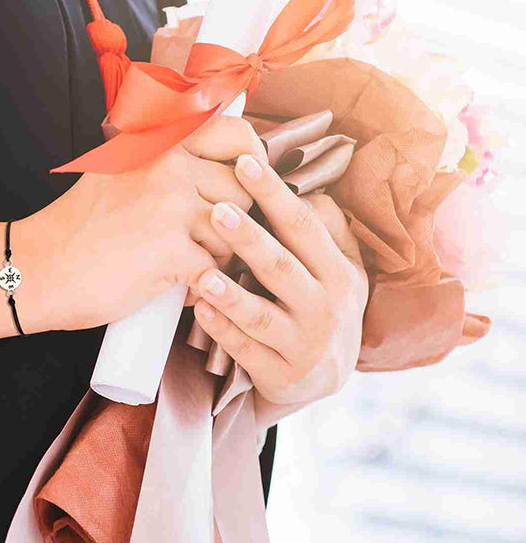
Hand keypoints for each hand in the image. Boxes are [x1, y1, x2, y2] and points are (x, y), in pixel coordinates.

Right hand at [16, 116, 262, 332]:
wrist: (40, 267)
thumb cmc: (80, 223)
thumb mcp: (118, 165)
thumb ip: (163, 153)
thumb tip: (220, 148)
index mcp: (158, 142)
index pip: (235, 135)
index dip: (253, 159)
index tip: (248, 179)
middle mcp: (168, 166)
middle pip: (242, 191)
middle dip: (232, 219)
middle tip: (203, 235)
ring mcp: (170, 207)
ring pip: (233, 233)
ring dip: (215, 254)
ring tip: (181, 262)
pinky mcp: (171, 252)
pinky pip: (215, 269)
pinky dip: (201, 285)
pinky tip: (176, 285)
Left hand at [189, 151, 368, 403]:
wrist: (325, 380)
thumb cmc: (323, 307)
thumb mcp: (341, 270)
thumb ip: (328, 230)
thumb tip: (310, 190)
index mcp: (338, 273)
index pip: (303, 226)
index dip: (274, 194)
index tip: (244, 162)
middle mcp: (325, 308)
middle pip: (281, 268)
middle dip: (249, 238)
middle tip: (217, 209)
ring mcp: (302, 345)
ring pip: (261, 316)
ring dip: (232, 295)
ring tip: (204, 272)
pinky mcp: (279, 375)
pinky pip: (246, 350)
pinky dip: (223, 331)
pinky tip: (201, 309)